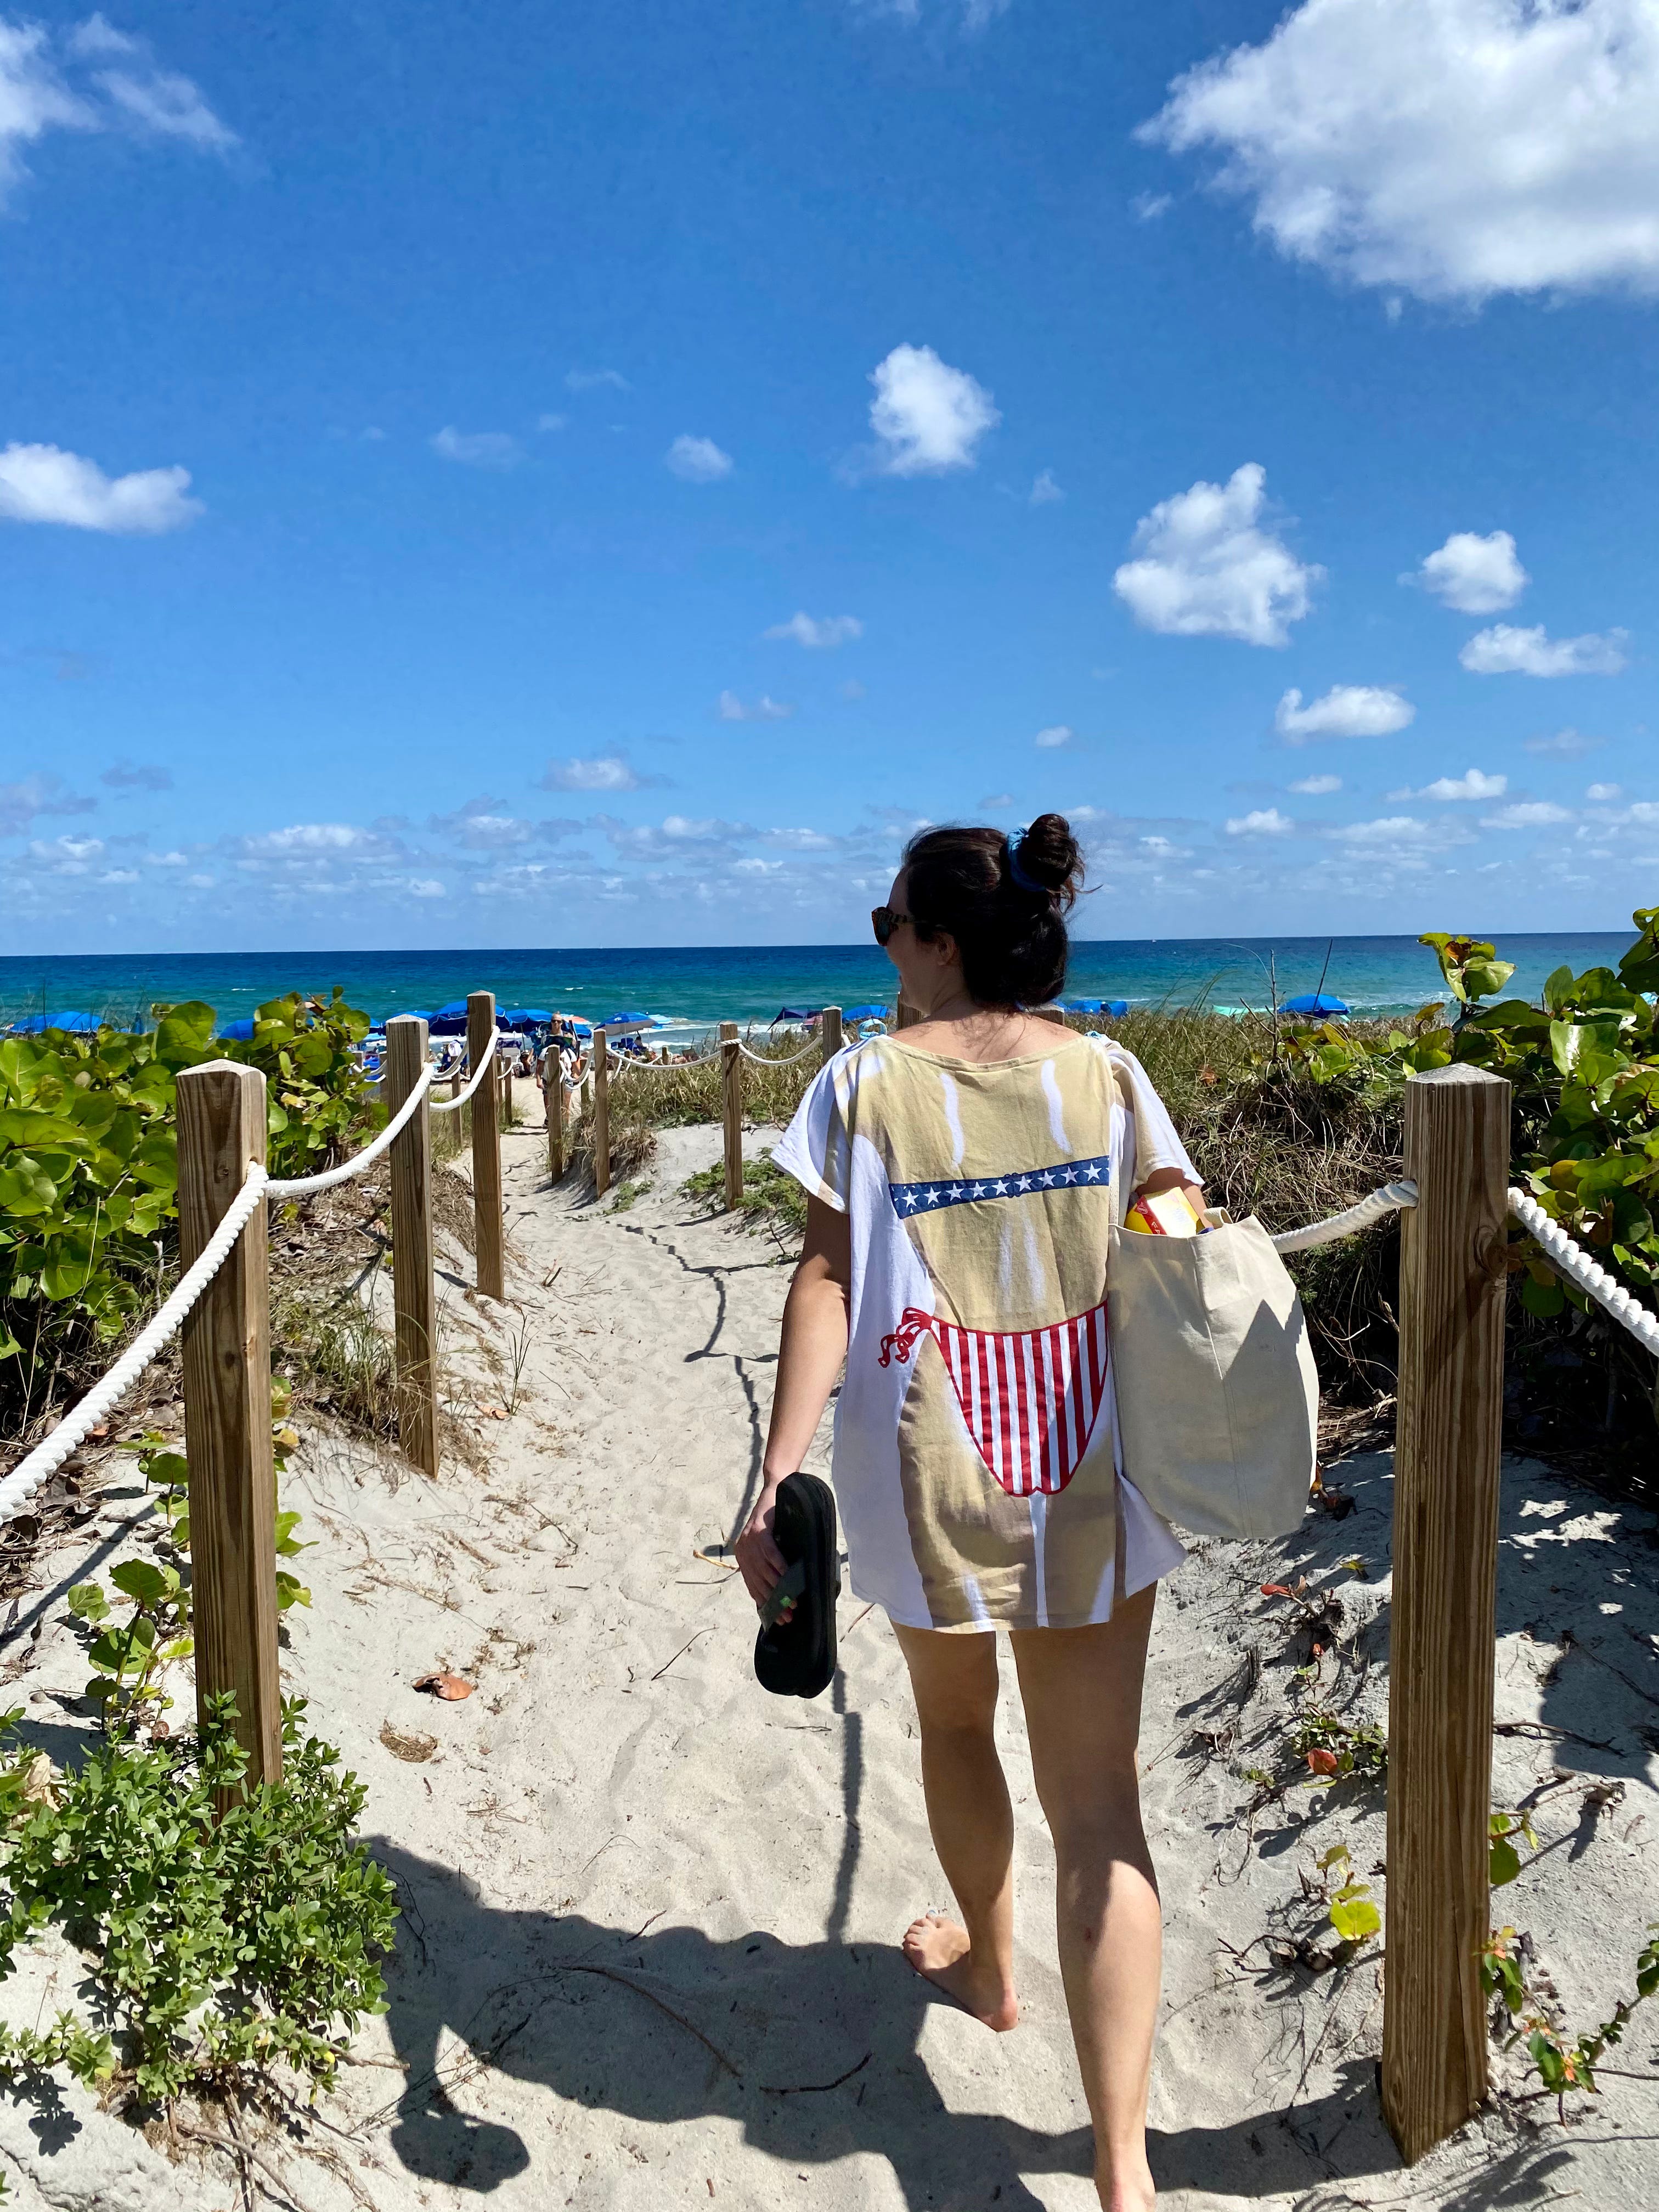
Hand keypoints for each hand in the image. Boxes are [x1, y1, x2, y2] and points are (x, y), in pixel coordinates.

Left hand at [735, 1480, 792, 1617]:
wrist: (776, 1489)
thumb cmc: (776, 1519)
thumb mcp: (769, 1544)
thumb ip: (769, 1565)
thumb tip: (782, 1592)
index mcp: (742, 1556)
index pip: (752, 1586)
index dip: (765, 1604)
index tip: (778, 1619)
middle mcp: (742, 1550)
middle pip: (758, 1583)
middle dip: (774, 1603)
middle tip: (788, 1617)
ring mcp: (749, 1539)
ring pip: (764, 1571)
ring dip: (780, 1589)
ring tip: (793, 1603)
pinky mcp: (759, 1529)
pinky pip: (770, 1553)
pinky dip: (780, 1567)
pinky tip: (788, 1578)